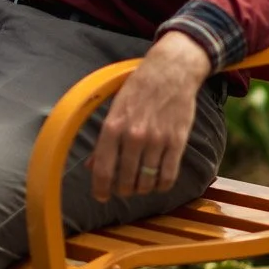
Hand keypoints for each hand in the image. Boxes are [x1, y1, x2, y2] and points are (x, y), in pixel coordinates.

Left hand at [89, 31, 211, 204]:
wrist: (170, 71)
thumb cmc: (138, 89)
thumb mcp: (115, 109)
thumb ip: (103, 140)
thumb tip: (91, 167)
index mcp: (113, 126)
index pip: (103, 168)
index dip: (100, 189)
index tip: (101, 197)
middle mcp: (134, 135)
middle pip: (125, 180)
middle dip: (123, 190)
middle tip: (124, 189)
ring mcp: (157, 140)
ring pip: (147, 181)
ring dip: (142, 189)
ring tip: (141, 185)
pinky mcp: (177, 141)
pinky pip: (168, 175)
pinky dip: (162, 186)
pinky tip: (158, 183)